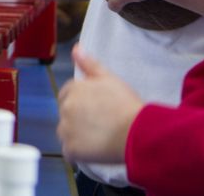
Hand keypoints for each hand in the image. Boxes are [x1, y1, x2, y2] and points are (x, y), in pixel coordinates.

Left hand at [58, 46, 142, 164]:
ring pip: (66, 133)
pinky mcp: (71, 149)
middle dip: (78, 118)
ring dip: (77, 136)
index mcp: (73, 89)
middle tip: (102, 124)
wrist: (138, 133)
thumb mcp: (110, 79)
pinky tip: (96, 151)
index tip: (97, 110)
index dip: (82, 103)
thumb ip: (90, 64)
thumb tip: (76, 48)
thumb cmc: (127, 105)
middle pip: (66, 114)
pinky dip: (79, 154)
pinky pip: (70, 152)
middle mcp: (65, 108)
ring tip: (100, 138)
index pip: (67, 95)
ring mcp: (66, 129)